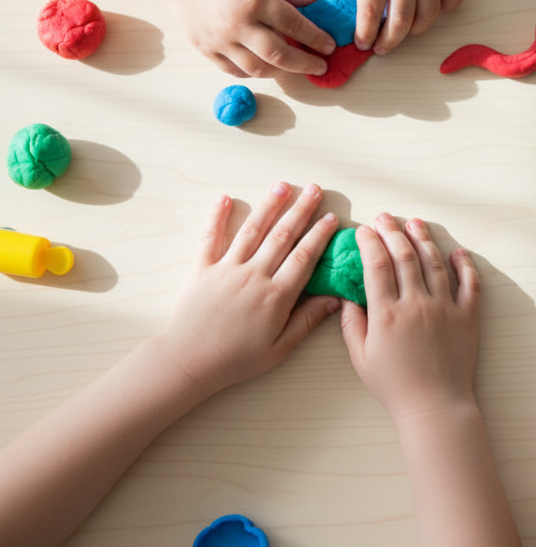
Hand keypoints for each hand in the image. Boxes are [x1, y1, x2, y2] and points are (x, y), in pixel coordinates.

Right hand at [158, 0, 335, 76]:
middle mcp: (238, 25)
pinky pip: (235, 71)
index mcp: (255, 0)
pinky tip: (267, 67)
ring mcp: (220, 41)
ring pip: (259, 69)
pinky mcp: (206, 49)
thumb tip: (312, 7)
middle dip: (305, 64)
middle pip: (280, 55)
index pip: (295, 27)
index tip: (330, 46)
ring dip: (283, 72)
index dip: (317, 39)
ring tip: (296, 68)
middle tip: (320, 66)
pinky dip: (255, 73)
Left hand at [159, 183, 341, 393]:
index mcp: (276, 296)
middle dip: (301, 210)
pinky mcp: (202, 269)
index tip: (332, 217)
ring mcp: (226, 270)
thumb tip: (336, 298)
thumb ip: (308, 320)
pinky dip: (216, 217)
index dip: (320, 235)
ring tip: (283, 185)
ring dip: (269, 206)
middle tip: (314, 190)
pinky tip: (224, 198)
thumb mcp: (279, 348)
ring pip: (252, 230)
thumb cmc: (236, 359)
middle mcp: (253, 276)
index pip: (305, 257)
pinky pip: (210, 238)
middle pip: (282, 236)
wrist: (188, 361)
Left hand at [323, 0, 466, 54]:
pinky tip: (432, 10)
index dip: (365, 33)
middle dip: (389, 41)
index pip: (371, 11)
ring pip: (429, 14)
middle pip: (401, 20)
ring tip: (402, 33)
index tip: (360, 44)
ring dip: (415, 31)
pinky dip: (446, 8)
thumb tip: (325, 2)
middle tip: (380, 48)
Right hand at [340, 215, 479, 418]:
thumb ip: (351, 324)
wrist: (434, 406)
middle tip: (386, 218)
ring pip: (435, 263)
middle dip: (393, 232)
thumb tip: (346, 297)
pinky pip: (469, 284)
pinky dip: (464, 265)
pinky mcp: (467, 317)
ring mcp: (444, 308)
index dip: (370, 243)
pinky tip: (457, 251)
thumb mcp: (361, 357)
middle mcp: (416, 304)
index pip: (377, 265)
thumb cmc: (394, 386)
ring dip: (424, 239)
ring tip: (415, 223)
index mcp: (387, 314)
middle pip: (404, 256)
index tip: (364, 230)